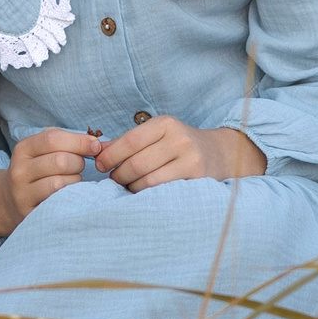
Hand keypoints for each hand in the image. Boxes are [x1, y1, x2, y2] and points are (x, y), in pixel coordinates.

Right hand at [0, 128, 97, 236]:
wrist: (9, 200)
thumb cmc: (37, 169)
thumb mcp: (43, 149)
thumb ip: (67, 140)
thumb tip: (97, 145)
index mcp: (23, 149)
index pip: (53, 139)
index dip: (79, 141)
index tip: (95, 146)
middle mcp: (19, 170)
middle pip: (60, 161)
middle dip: (79, 163)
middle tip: (78, 167)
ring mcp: (22, 193)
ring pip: (60, 183)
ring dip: (75, 181)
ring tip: (72, 181)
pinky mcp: (29, 213)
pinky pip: (57, 202)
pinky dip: (70, 196)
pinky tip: (69, 194)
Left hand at [96, 117, 266, 188]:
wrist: (220, 154)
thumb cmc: (180, 145)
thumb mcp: (158, 135)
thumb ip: (129, 142)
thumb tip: (97, 150)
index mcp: (166, 123)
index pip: (130, 140)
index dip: (110, 155)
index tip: (99, 165)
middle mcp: (179, 139)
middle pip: (136, 163)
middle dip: (119, 175)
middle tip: (113, 180)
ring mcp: (190, 160)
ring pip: (147, 181)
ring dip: (131, 188)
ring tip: (128, 187)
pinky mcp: (196, 180)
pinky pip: (161, 192)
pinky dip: (146, 195)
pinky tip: (143, 193)